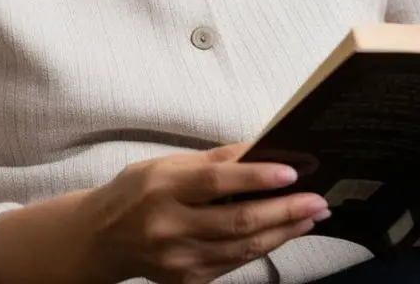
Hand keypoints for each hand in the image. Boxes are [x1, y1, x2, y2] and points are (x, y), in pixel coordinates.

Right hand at [84, 142, 329, 283]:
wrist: (102, 239)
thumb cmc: (138, 190)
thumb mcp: (166, 163)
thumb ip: (213, 160)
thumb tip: (260, 148)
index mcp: (162, 187)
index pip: (215, 181)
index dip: (255, 177)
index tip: (292, 172)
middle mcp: (169, 226)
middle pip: (236, 220)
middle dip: (283, 211)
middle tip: (317, 200)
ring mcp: (179, 259)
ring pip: (242, 247)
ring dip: (283, 232)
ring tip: (311, 216)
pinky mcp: (188, 280)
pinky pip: (233, 263)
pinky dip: (262, 247)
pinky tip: (283, 233)